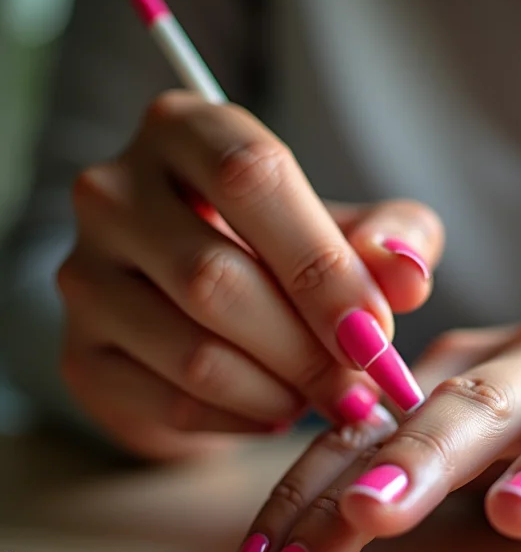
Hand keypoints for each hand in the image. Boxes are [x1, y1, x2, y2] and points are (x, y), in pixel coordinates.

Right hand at [57, 91, 440, 458]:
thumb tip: (408, 275)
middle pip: (216, 278)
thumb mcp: (345, 229)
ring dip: (282, 392)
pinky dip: (244, 419)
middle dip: (309, 350)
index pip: (253, 176)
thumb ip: (389, 239)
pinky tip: (277, 410)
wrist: (199, 307)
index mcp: (186, 132)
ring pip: (195, 352)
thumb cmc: (280, 254)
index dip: (323, 266)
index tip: (375, 332)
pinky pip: (173, 403)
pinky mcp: (82, 354)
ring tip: (324, 397)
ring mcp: (85, 276)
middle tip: (362, 387)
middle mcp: (115, 193)